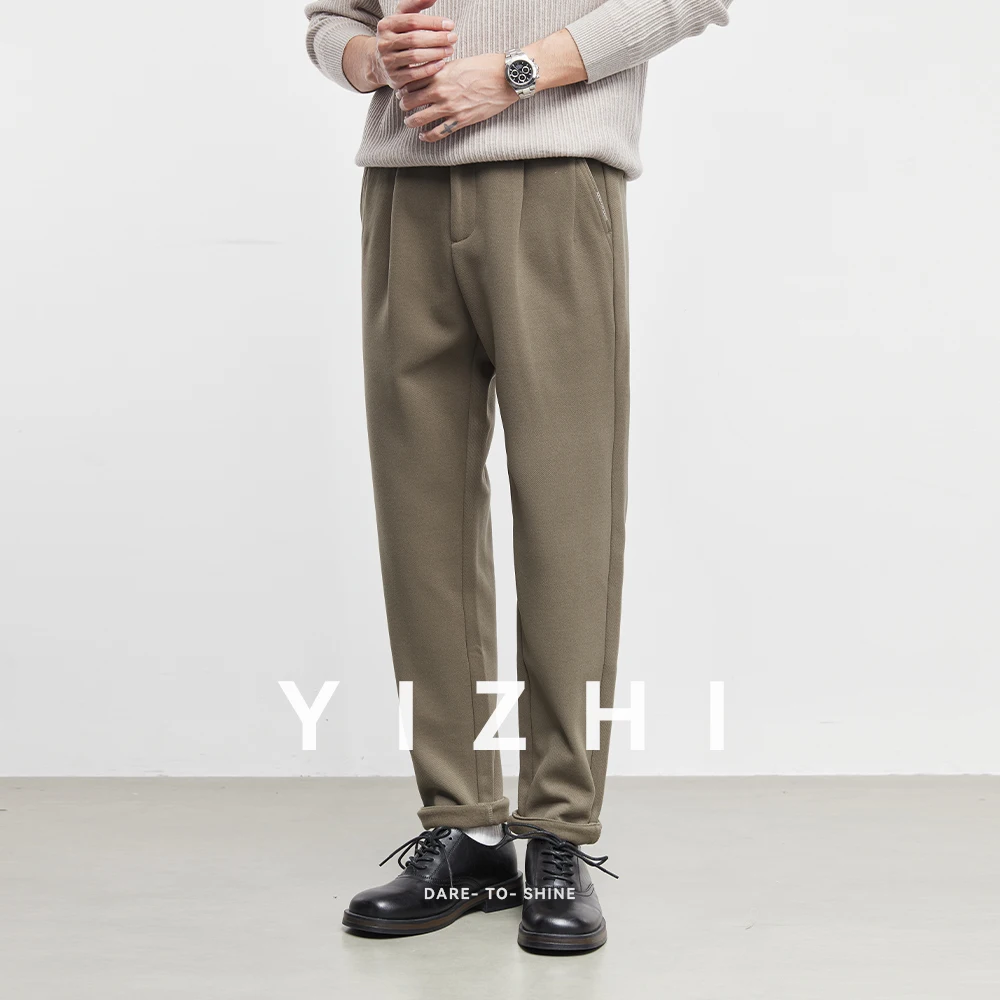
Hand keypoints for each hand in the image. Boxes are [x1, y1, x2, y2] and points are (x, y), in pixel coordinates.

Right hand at [372, 0, 457, 90]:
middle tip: (453, 38)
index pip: (412, 21)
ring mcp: (388, 62)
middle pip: (414, 39)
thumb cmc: (398, 36)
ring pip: (415, 56)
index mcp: (386, 25)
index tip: (450, 25)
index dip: (433, 22)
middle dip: (437, 38)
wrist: (380, 63)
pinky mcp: (395, 78)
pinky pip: (415, 74)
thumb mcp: (403, 18)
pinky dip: (430, 69)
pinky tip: (442, 63)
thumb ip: (416, 4)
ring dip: (436, 53)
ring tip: (450, 50)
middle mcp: (384, 43)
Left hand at [398, 53, 517, 141]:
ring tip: (409, 122)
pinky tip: (423, 136)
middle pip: (410, 101)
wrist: (504, 78)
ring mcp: (449, 107)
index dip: (403, 88)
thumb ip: (442, 70)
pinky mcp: (460, 120)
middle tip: (404, 106)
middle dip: (403, 105)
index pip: (411, 82)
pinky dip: (427, 136)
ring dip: (410, 121)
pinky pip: (437, 132)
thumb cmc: (484, 67)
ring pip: (419, 119)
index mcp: (439, 74)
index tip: (403, 91)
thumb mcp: (458, 63)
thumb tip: (431, 75)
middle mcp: (440, 91)